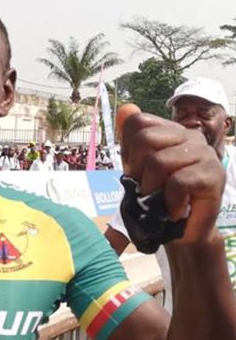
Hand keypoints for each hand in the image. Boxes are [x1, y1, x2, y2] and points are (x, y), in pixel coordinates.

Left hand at [121, 112, 224, 244]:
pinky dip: (169, 201)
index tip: (136, 173)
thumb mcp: (137, 168)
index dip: (128, 151)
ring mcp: (204, 153)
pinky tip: (173, 210)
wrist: (181, 231)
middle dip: (137, 170)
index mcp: (170, 130)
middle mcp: (189, 136)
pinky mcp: (213, 174)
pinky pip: (178, 181)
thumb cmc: (158, 198)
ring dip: (151, 189)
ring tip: (160, 202)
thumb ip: (130, 139)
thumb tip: (125, 107)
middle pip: (145, 139)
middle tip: (147, 190)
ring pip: (159, 162)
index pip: (137, 122)